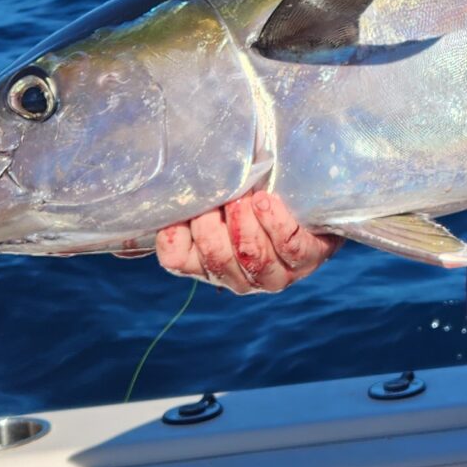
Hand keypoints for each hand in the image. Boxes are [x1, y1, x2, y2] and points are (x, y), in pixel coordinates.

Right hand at [142, 189, 342, 294]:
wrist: (309, 204)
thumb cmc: (253, 197)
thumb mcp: (218, 198)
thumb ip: (192, 200)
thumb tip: (157, 189)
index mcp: (207, 263)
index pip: (176, 259)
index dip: (174, 235)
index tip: (185, 208)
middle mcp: (237, 277)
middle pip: (215, 258)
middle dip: (212, 226)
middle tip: (219, 197)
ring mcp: (274, 274)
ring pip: (251, 256)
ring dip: (244, 225)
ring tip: (244, 197)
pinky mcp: (307, 261)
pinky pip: (289, 248)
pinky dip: (275, 223)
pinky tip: (267, 202)